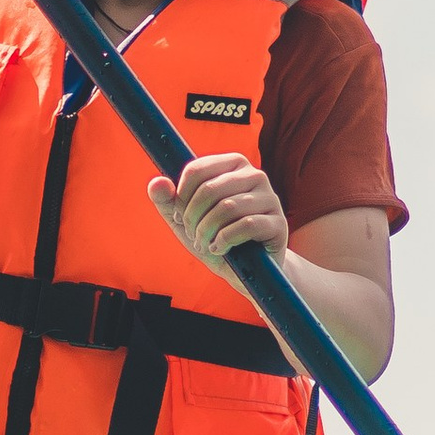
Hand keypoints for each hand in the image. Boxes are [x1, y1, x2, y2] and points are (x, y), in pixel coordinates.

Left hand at [149, 152, 287, 278]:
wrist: (248, 271)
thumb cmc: (216, 238)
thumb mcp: (186, 220)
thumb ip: (168, 201)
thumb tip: (157, 183)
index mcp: (232, 164)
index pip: (196, 170)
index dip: (181, 197)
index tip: (180, 217)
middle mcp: (254, 175)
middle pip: (210, 190)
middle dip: (193, 218)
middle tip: (193, 235)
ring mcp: (270, 198)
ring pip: (227, 208)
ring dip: (207, 232)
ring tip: (205, 244)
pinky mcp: (278, 223)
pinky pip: (246, 225)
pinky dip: (225, 240)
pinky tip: (220, 249)